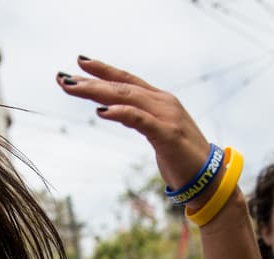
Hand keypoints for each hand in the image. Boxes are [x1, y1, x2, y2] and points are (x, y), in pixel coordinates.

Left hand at [56, 57, 212, 193]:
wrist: (210, 179)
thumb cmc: (182, 158)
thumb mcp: (158, 131)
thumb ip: (139, 117)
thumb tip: (112, 110)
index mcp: (160, 100)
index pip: (127, 80)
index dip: (103, 70)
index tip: (79, 64)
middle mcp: (163, 102)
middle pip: (121, 86)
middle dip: (91, 81)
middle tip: (63, 78)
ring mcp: (167, 116)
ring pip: (126, 98)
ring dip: (97, 92)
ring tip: (73, 88)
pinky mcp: (168, 134)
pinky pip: (140, 120)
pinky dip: (121, 113)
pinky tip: (102, 112)